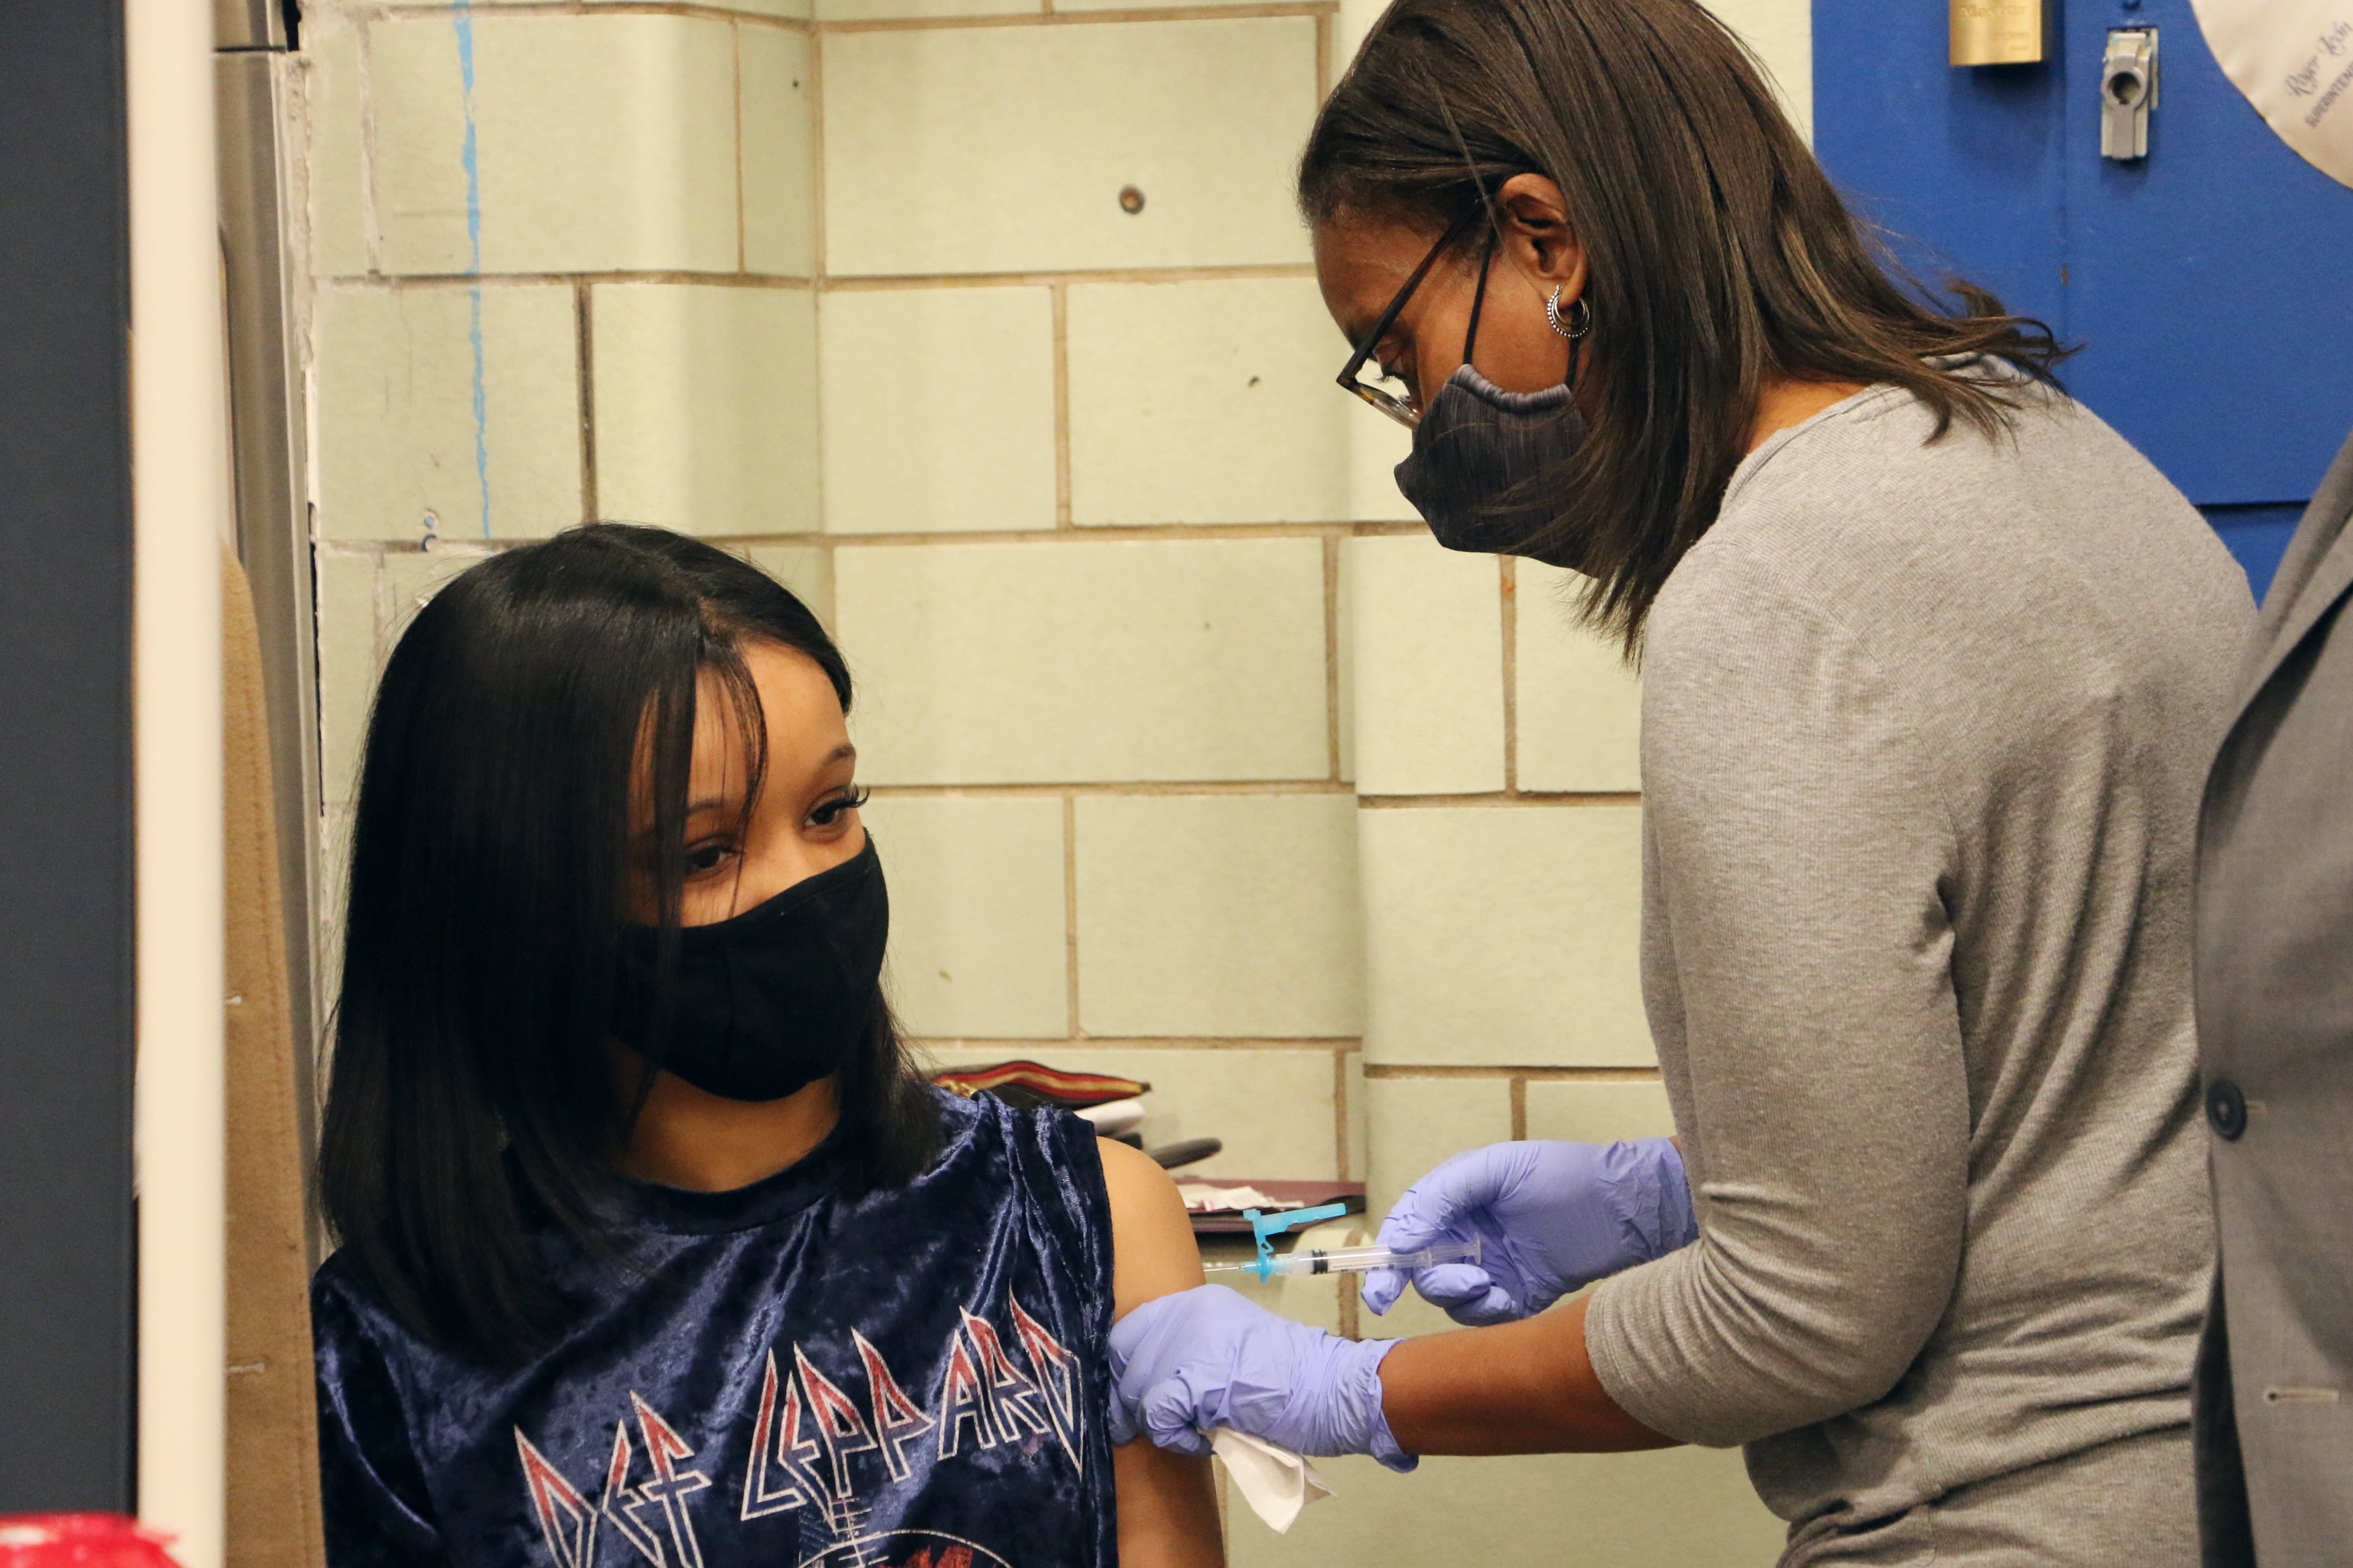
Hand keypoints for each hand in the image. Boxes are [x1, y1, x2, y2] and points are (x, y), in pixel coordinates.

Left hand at [1108, 1285, 1415, 1471]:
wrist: (1330, 1389)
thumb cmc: (1292, 1378)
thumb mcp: (1234, 1346)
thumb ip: (1195, 1351)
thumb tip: (1151, 1383)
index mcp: (1197, 1302)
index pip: (1133, 1328)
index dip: (1123, 1366)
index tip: (1128, 1396)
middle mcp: (1188, 1313)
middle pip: (1123, 1356)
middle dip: (1125, 1397)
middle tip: (1136, 1427)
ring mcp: (1191, 1344)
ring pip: (1136, 1387)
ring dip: (1150, 1421)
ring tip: (1182, 1434)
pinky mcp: (1197, 1380)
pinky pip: (1157, 1415)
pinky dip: (1171, 1437)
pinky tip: (1197, 1442)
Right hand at [1362, 1139, 1695, 1326]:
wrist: (1623, 1209)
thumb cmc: (1562, 1176)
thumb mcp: (1496, 1168)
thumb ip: (1444, 1195)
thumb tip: (1401, 1234)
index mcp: (1456, 1202)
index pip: (1407, 1231)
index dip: (1387, 1260)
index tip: (1380, 1289)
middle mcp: (1468, 1236)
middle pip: (1422, 1270)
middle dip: (1432, 1280)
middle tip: (1464, 1280)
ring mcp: (1491, 1268)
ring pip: (1449, 1297)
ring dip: (1461, 1297)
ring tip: (1490, 1285)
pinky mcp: (1516, 1295)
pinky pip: (1483, 1316)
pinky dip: (1486, 1313)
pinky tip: (1505, 1300)